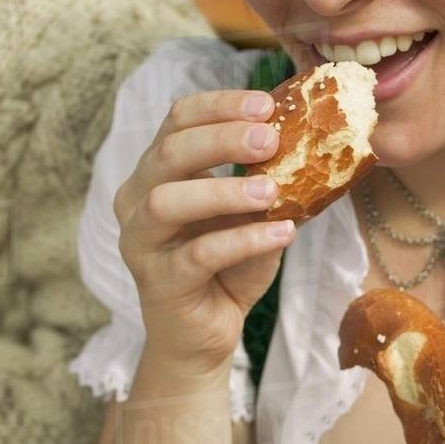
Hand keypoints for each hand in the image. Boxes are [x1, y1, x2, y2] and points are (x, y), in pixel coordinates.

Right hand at [113, 88, 294, 366]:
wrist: (202, 338)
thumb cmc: (225, 272)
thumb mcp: (247, 218)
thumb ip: (262, 183)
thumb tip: (308, 145)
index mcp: (154, 174)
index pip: (177, 121)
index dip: (220, 107)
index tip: (267, 105)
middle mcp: (136, 201)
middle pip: (169, 153)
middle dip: (222, 139)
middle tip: (270, 139)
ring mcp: (140, 243)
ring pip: (168, 201)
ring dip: (224, 190)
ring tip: (273, 191)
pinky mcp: (158, 282)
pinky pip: (197, 254)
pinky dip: (242, 240)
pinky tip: (281, 234)